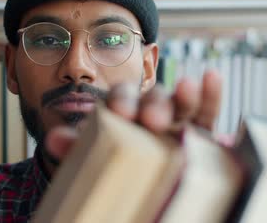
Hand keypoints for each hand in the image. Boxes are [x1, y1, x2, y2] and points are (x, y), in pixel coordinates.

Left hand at [45, 70, 221, 160]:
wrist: (138, 189)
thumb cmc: (116, 167)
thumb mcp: (94, 156)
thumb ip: (77, 146)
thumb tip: (53, 140)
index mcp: (122, 113)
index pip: (121, 98)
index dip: (121, 100)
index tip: (119, 111)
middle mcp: (149, 112)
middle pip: (153, 99)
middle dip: (153, 104)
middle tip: (151, 119)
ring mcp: (176, 121)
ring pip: (181, 104)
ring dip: (183, 95)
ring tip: (186, 87)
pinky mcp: (201, 134)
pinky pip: (207, 113)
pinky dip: (211, 95)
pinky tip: (213, 77)